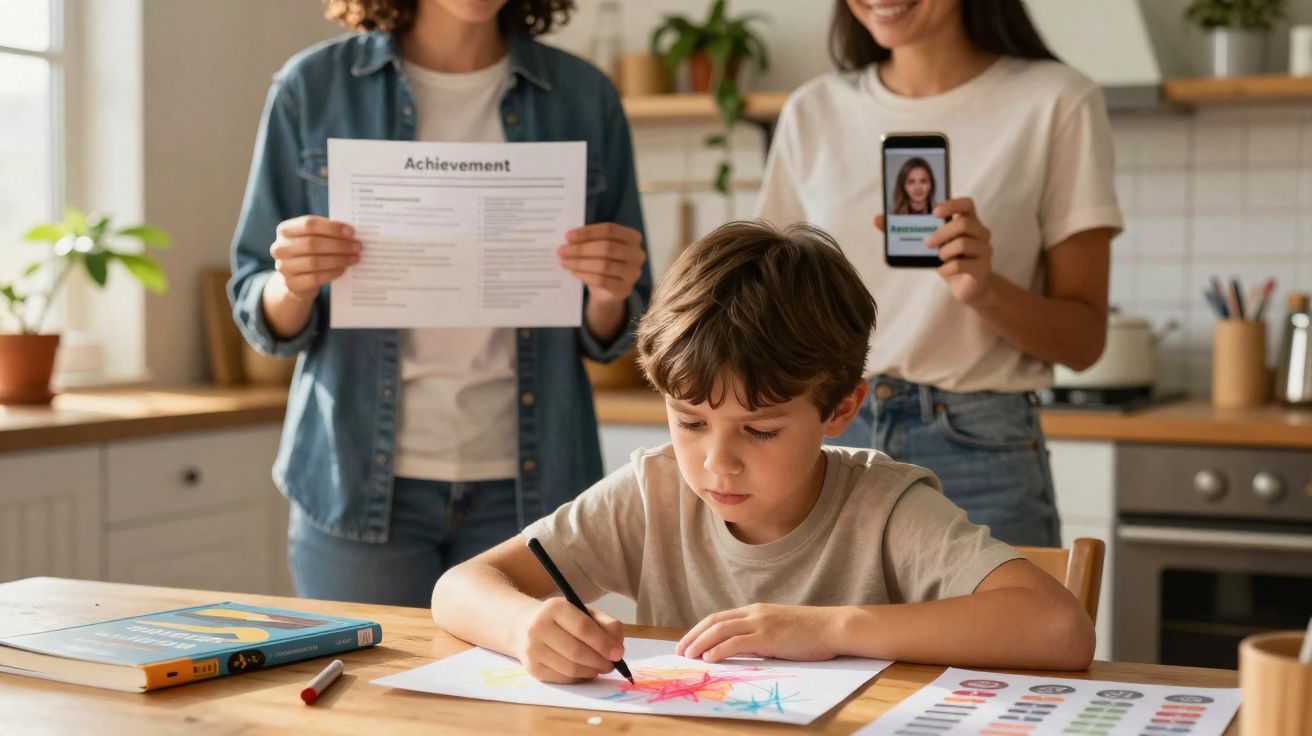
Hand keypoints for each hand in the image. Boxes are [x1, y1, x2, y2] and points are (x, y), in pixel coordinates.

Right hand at [269, 215, 361, 299]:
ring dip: (339, 259)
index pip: (309, 224)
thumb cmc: (310, 253)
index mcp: (285, 230)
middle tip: (358, 247)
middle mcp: (280, 247)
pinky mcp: (292, 284)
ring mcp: (283, 267)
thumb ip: (326, 233)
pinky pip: (315, 278)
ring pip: (315, 262)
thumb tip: (351, 233)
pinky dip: (332, 273)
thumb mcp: (313, 239)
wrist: (297, 280)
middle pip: (313, 243)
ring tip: (354, 258)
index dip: (332, 227)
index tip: (351, 232)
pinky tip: (343, 269)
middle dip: (339, 245)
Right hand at [514, 598, 625, 683]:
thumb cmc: (562, 619)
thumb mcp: (583, 612)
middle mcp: (538, 627)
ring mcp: (532, 650)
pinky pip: (563, 678)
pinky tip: (585, 671)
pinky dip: (579, 678)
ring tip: (600, 667)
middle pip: (577, 651)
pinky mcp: (532, 668)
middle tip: (611, 665)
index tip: (618, 653)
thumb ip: (606, 625)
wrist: (523, 626)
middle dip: (600, 661)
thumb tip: (617, 649)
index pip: (583, 627)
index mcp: (554, 608)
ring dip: (591, 672)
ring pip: (570, 669)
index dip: (604, 643)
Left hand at [557, 223, 644, 306]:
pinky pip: (601, 281)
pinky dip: (584, 275)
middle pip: (607, 247)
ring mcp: (633, 273)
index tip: (568, 236)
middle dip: (581, 249)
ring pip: (603, 265)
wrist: (608, 290)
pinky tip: (573, 272)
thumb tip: (569, 240)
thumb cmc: (604, 261)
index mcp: (633, 237)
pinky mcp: (624, 289)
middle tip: (562, 250)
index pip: (610, 230)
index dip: (588, 232)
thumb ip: (589, 241)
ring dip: (580, 263)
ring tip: (564, 261)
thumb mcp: (599, 247)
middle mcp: (637, 254)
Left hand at [675, 603, 840, 662]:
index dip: (699, 630)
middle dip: (693, 636)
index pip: (718, 617)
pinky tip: (710, 658)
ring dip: (701, 643)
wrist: (832, 627)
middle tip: (680, 651)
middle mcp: (754, 613)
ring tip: (688, 656)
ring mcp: (761, 623)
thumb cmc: (809, 632)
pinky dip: (720, 649)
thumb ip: (758, 635)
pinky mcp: (769, 636)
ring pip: (721, 630)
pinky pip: (737, 642)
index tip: (686, 643)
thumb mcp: (778, 629)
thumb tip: (739, 650)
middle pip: (714, 621)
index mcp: (755, 610)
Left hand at [874, 197, 996, 305]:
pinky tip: (942, 270)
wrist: (968, 288)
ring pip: (964, 243)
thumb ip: (908, 232)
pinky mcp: (982, 268)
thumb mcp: (930, 246)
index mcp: (969, 222)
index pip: (967, 204)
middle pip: (963, 224)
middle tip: (928, 243)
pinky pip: (963, 264)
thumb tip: (877, 219)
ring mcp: (984, 250)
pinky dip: (948, 268)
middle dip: (941, 233)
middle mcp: (980, 233)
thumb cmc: (950, 262)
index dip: (952, 204)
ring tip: (938, 257)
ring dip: (945, 251)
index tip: (934, 212)